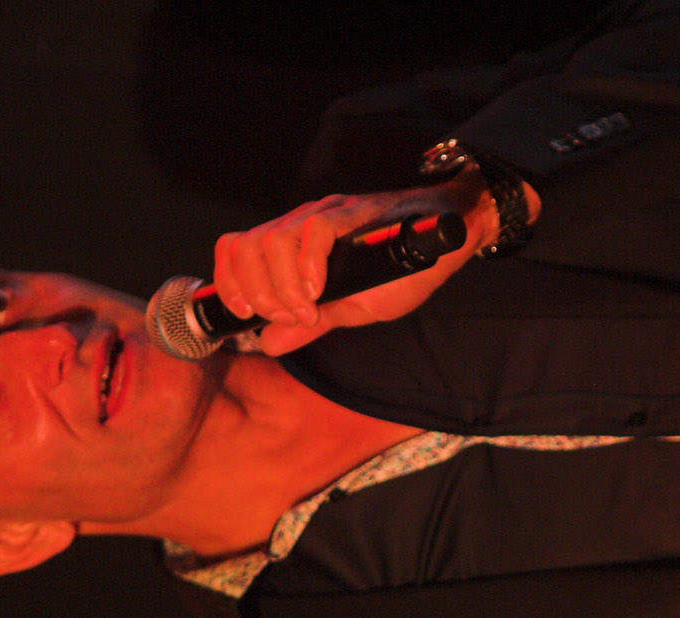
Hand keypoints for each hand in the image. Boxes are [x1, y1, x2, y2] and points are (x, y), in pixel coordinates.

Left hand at [211, 172, 504, 356]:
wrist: (449, 234)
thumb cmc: (402, 267)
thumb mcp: (349, 306)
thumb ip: (308, 323)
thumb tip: (267, 342)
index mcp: (293, 242)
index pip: (237, 248)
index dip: (230, 284)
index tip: (247, 316)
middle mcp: (301, 222)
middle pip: (245, 246)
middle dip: (257, 293)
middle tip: (289, 317)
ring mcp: (324, 215)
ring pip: (271, 241)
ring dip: (280, 287)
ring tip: (307, 309)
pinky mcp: (352, 213)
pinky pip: (313, 232)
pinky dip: (307, 269)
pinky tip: (319, 292)